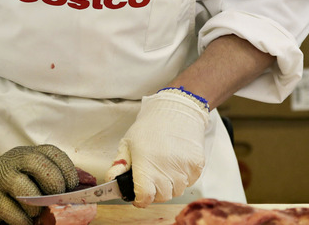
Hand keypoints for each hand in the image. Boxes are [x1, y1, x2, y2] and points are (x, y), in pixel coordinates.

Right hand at [0, 145, 78, 224]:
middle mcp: (13, 161)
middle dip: (54, 182)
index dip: (67, 168)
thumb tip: (89, 182)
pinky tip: (25, 222)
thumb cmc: (10, 183)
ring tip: (37, 213)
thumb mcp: (31, 174)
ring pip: (22, 188)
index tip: (72, 185)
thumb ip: (55, 177)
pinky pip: (9, 210)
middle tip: (57, 198)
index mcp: (27, 153)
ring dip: (36, 205)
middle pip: (38, 164)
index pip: (52, 153)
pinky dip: (22, 220)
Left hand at [106, 89, 209, 207]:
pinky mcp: (197, 165)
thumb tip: (111, 181)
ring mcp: (184, 169)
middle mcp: (166, 170)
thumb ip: (119, 165)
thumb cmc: (150, 126)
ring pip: (177, 191)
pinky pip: (190, 181)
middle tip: (151, 178)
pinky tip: (176, 162)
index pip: (145, 197)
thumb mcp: (128, 143)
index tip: (138, 195)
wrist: (176, 110)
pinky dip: (183, 177)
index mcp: (146, 166)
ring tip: (164, 167)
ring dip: (170, 185)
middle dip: (154, 191)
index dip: (140, 199)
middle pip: (162, 196)